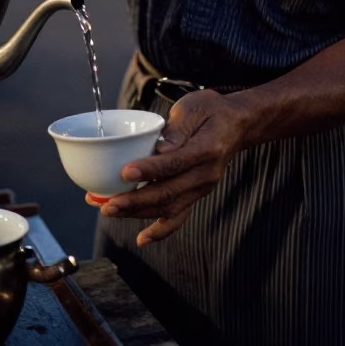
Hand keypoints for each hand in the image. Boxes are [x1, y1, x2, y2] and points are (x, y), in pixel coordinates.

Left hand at [88, 90, 247, 245]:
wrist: (236, 125)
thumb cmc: (210, 111)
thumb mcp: (194, 106)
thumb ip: (177, 127)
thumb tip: (160, 147)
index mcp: (206, 149)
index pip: (175, 163)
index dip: (149, 169)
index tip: (124, 172)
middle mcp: (206, 174)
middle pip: (168, 192)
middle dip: (135, 201)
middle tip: (108, 203)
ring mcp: (202, 188)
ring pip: (169, 207)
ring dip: (138, 213)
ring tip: (110, 211)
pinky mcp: (197, 194)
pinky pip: (179, 217)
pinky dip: (161, 231)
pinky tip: (142, 239)